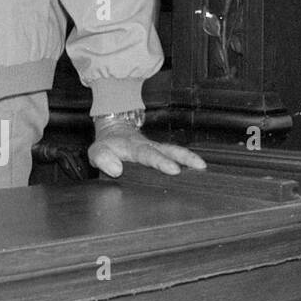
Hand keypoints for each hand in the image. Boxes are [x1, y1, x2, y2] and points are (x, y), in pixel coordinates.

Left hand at [89, 124, 206, 179]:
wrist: (114, 130)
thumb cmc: (106, 145)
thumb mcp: (96, 151)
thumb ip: (103, 159)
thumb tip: (116, 170)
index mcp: (133, 148)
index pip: (149, 155)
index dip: (161, 162)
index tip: (173, 170)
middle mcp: (148, 146)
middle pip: (169, 150)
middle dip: (184, 157)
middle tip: (199, 166)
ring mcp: (156, 148)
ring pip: (175, 151)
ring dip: (190, 157)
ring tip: (204, 166)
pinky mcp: (161, 152)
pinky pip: (175, 155)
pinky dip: (188, 160)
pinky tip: (199, 169)